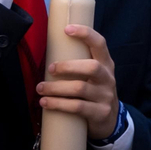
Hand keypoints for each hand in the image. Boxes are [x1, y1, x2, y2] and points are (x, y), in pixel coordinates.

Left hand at [39, 23, 118, 139]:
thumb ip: (79, 64)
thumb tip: (49, 52)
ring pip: (80, 88)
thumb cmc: (94, 92)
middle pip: (91, 67)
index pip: (100, 44)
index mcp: (106, 64)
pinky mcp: (100, 112)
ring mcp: (105, 96)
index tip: (67, 29)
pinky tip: (46, 103)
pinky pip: (78, 107)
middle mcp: (108, 78)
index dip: (85, 34)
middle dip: (67, 67)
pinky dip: (59, 104)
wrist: (110, 120)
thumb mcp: (93, 76)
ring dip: (56, 88)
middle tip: (50, 69)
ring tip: (40, 89)